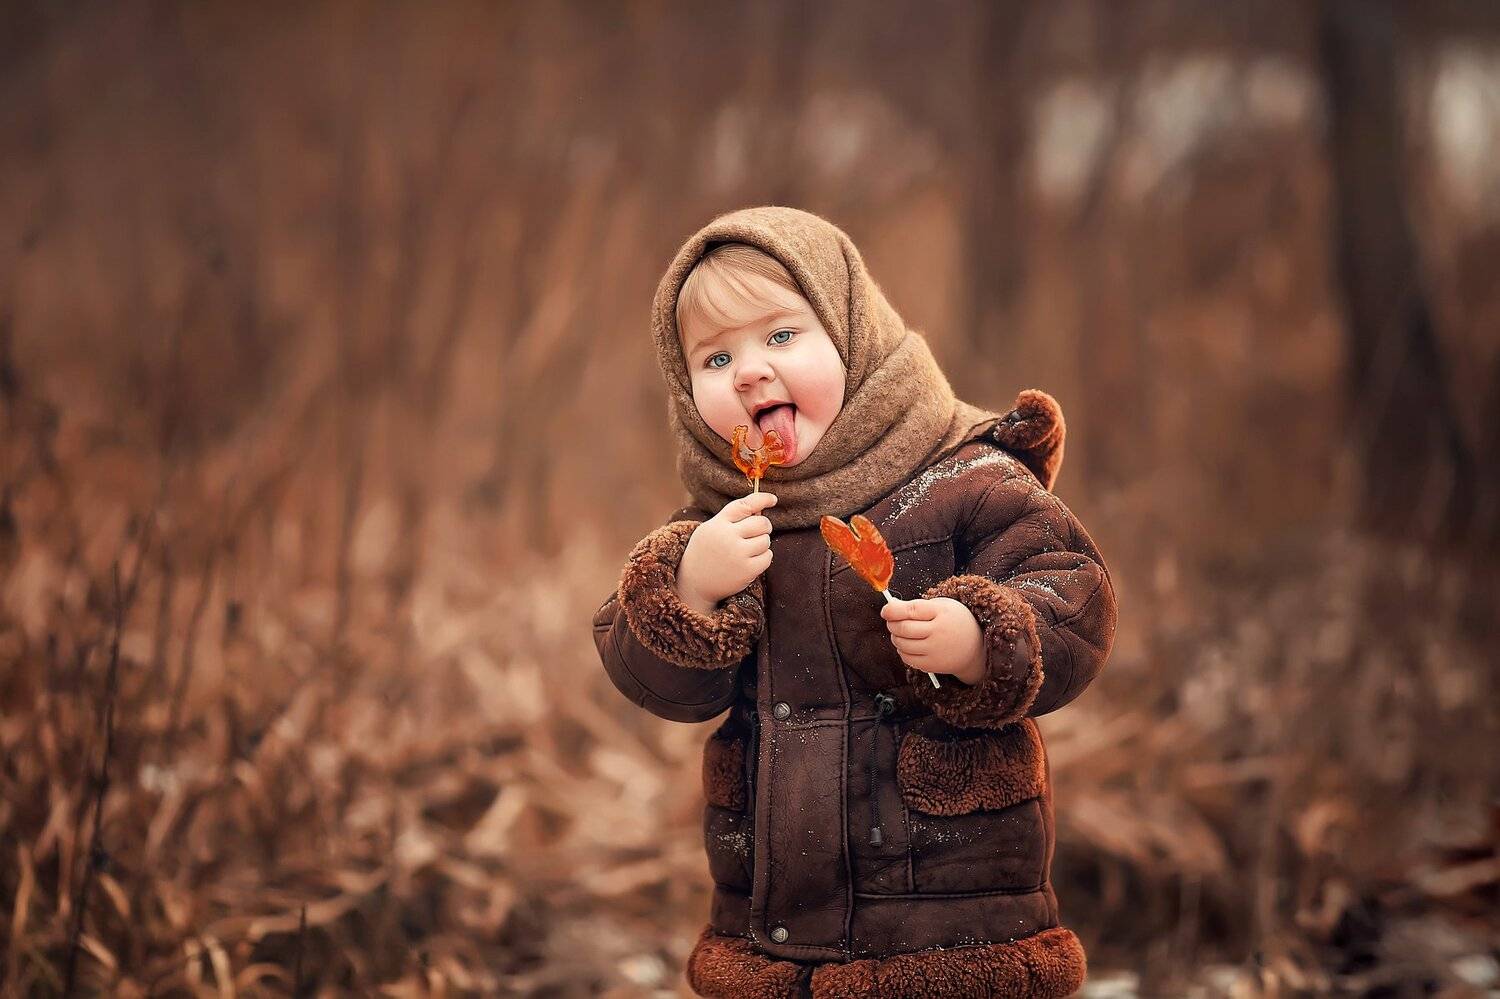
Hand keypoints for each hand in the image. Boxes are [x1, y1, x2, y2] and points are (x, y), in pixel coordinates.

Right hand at [675, 492, 777, 613]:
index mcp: (718, 523)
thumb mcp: (710, 529)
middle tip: (757, 532)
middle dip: (764, 526)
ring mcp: (737, 554)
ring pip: (766, 540)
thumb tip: (760, 511)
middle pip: (761, 523)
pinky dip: (763, 557)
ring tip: (749, 549)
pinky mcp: (746, 570)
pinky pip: (768, 557)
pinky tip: (752, 560)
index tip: (773, 499)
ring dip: (762, 543)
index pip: (745, 505)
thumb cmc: (706, 552)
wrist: (694, 582)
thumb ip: (731, 519)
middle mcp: (727, 536)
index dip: (762, 499)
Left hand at [880, 597, 985, 684]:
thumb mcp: (942, 606)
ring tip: (900, 632)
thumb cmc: (955, 622)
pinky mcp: (932, 665)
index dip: (893, 610)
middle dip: (892, 623)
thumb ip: (917, 606)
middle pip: (903, 628)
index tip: (886, 610)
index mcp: (941, 612)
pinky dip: (902, 650)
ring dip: (895, 637)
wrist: (976, 647)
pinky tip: (908, 644)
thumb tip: (890, 608)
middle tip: (892, 621)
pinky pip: (907, 658)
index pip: (911, 610)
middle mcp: (939, 632)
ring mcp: (935, 650)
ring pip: (902, 644)